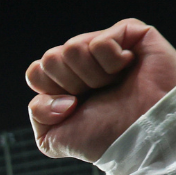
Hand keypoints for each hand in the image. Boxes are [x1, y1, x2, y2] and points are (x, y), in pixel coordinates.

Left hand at [26, 19, 175, 161]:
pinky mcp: (132, 34)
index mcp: (65, 82)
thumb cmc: (102, 138)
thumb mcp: (52, 138)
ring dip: (90, 76)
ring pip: (71, 48)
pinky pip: (100, 42)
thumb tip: (56, 88)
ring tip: (112, 86)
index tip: (71, 108)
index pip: (35, 71)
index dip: (49, 92)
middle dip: (68, 84)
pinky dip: (110, 63)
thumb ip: (38, 112)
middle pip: (51, 58)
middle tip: (93, 95)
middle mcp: (84, 62)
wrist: (140, 139)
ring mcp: (107, 47)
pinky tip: (126, 71)